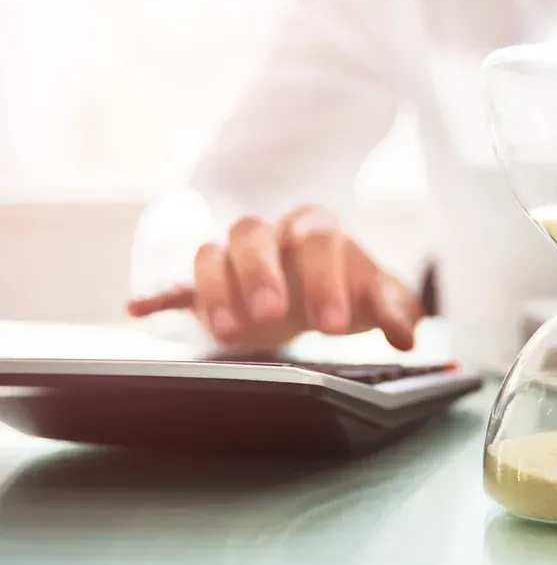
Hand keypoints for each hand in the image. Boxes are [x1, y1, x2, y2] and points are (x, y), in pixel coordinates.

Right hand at [127, 205, 421, 350]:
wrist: (316, 293)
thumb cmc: (347, 289)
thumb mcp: (378, 298)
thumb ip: (397, 310)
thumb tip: (408, 334)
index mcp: (315, 229)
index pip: (317, 239)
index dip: (325, 279)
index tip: (333, 327)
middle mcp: (269, 234)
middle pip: (253, 234)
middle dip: (260, 274)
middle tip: (272, 317)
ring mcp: (232, 257)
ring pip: (210, 254)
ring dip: (216, 290)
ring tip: (227, 333)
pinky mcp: (202, 286)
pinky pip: (175, 283)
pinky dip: (158, 294)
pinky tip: (140, 308)